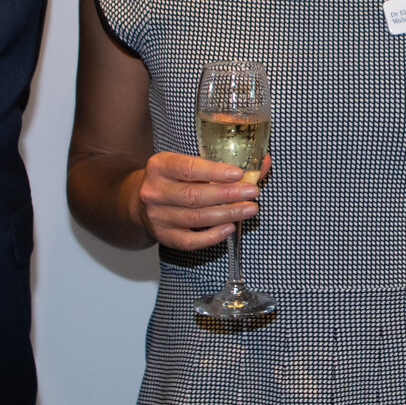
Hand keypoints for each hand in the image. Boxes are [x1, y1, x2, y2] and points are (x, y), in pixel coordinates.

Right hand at [134, 152, 269, 252]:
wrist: (143, 200)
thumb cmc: (175, 178)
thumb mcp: (190, 163)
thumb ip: (224, 163)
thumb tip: (263, 163)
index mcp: (160, 166)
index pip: (188, 168)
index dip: (215, 172)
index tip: (238, 174)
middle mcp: (154, 191)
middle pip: (194, 195)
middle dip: (227, 195)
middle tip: (252, 193)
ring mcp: (157, 216)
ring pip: (195, 218)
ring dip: (227, 214)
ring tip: (249, 209)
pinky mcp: (164, 236)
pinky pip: (189, 241)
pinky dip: (212, 236)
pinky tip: (230, 228)